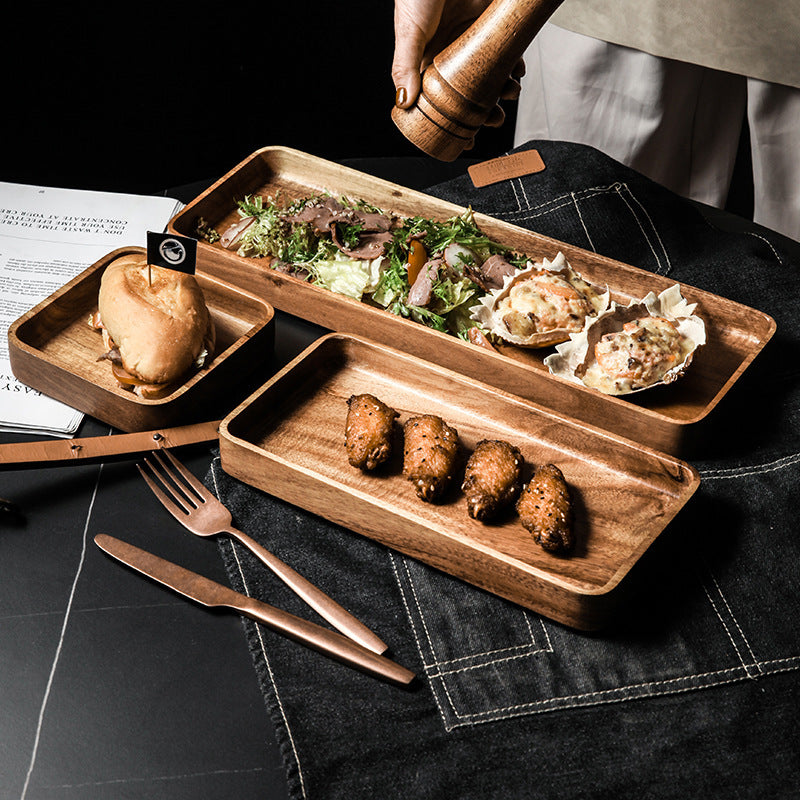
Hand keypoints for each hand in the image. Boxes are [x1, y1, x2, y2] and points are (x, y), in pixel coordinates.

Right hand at [391, 0, 523, 128]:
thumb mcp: (409, 29)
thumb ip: (404, 66)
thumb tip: (403, 104)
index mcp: (427, 61)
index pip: (438, 101)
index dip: (451, 122)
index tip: (465, 139)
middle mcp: (451, 54)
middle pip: (469, 94)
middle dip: (484, 111)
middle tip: (494, 121)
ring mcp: (473, 41)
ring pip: (491, 76)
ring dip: (503, 91)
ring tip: (509, 95)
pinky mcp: (492, 27)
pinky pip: (507, 52)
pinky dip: (514, 66)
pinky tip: (517, 73)